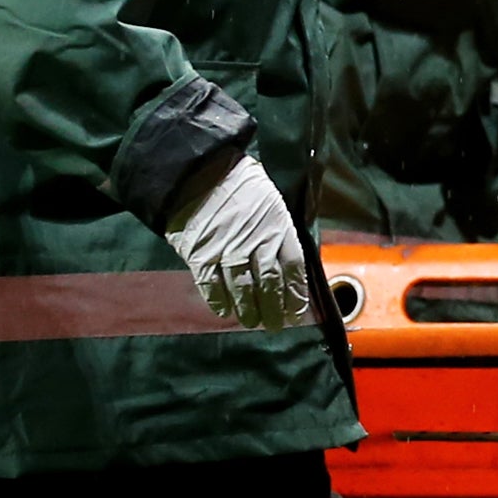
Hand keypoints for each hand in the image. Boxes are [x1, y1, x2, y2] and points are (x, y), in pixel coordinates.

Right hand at [163, 153, 310, 329]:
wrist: (199, 172)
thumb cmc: (241, 183)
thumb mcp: (272, 200)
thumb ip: (279, 230)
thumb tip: (287, 260)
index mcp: (278, 226)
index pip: (293, 267)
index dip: (296, 292)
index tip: (298, 310)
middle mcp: (256, 242)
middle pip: (270, 283)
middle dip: (275, 307)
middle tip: (276, 325)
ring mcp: (228, 250)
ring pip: (243, 288)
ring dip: (249, 309)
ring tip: (253, 322)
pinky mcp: (202, 255)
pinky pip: (212, 285)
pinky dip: (219, 301)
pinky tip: (225, 312)